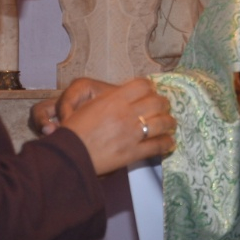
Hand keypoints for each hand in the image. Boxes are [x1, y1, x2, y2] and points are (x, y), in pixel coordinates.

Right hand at [35, 77, 176, 175]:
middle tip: (164, 107)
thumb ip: (109, 99)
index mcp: (114, 99)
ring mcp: (131, 133)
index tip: (151, 91)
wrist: (69, 155)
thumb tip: (123, 94)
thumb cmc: (74, 130)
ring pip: (162, 123)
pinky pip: (157, 146)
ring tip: (170, 124)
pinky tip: (169, 143)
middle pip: (157, 102)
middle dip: (163, 104)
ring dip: (169, 122)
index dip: (149, 87)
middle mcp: (126, 114)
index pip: (143, 85)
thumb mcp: (89, 106)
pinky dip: (166, 144)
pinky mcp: (132, 153)